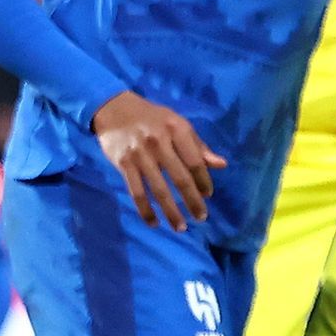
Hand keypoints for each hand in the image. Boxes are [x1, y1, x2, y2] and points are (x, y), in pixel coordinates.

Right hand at [94, 90, 220, 226]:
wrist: (114, 108)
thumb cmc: (151, 118)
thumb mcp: (177, 124)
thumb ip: (198, 146)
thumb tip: (221, 165)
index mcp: (176, 130)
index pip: (195, 161)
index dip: (204, 180)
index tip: (208, 195)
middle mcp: (159, 142)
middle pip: (180, 178)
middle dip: (192, 201)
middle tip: (201, 218)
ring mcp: (140, 154)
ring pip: (159, 189)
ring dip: (171, 211)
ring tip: (180, 227)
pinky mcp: (123, 164)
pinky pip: (137, 192)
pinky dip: (145, 210)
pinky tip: (153, 223)